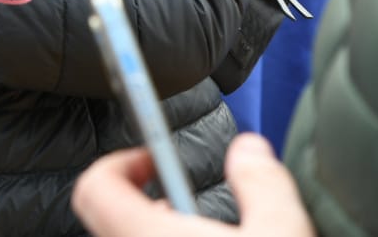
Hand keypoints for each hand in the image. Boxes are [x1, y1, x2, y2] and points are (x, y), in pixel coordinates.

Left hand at [72, 135, 313, 235]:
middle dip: (147, 200)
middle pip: (109, 217)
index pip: (95, 186)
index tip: (155, 158)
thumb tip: (249, 148)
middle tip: (187, 203)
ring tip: (208, 233)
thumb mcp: (282, 233)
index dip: (120, 161)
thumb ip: (262, 183)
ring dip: (156, 229)